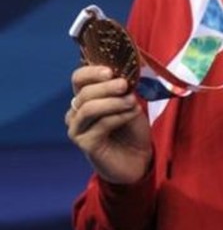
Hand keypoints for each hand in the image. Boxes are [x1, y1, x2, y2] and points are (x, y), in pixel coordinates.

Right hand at [66, 65, 150, 183]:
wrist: (138, 158)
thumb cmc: (132, 129)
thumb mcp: (131, 103)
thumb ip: (124, 90)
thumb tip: (124, 75)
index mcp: (86, 98)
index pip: (79, 79)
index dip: (91, 72)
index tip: (110, 71)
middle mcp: (76, 112)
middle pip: (84, 93)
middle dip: (106, 87)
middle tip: (124, 85)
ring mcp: (77, 129)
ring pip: (88, 109)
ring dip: (113, 102)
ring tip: (132, 102)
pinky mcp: (85, 143)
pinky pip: (99, 125)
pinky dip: (118, 117)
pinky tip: (132, 114)